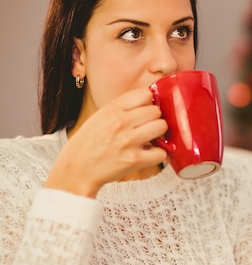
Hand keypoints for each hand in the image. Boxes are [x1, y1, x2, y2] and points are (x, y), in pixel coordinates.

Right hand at [45, 88, 167, 196]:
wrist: (77, 170)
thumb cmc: (88, 144)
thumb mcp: (99, 117)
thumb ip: (121, 108)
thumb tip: (147, 101)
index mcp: (112, 109)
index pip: (145, 94)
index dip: (148, 103)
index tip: (144, 111)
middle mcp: (120, 122)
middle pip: (156, 111)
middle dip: (154, 119)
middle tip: (147, 128)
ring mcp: (128, 141)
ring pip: (161, 127)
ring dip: (159, 134)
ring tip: (150, 139)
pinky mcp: (134, 160)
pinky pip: (161, 152)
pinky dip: (158, 155)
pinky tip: (149, 154)